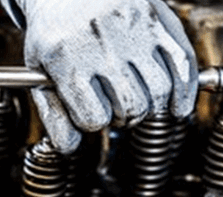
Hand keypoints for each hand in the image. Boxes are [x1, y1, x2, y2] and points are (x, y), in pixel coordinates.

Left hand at [14, 0, 196, 151]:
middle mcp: (102, 45)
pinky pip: (183, 65)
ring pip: (158, 93)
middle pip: (130, 108)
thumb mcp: (38, 67)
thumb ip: (51, 110)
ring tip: (135, 100)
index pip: (93, 118)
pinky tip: (176, 107)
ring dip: (149, 107)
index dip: (90, 122)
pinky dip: (184, 94)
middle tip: (114, 108)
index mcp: (66, 58)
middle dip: (122, 117)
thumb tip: (69, 147)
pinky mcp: (158, 23)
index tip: (88, 113)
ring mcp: (134, 33)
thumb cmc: (54, 28)